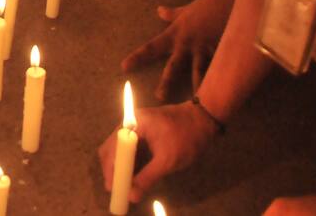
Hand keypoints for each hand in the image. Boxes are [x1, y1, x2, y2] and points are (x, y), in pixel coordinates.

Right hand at [98, 103, 218, 203]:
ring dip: (121, 167)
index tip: (112, 188)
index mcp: (134, 123)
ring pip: (120, 148)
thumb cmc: (186, 137)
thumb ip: (148, 178)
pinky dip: (129, 162)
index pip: (113, 148)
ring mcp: (136, 125)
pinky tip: (132, 175)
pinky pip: (130, 148)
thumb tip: (132, 196)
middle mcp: (130, 122)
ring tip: (123, 186)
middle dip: (113, 169)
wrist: (204, 119)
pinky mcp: (143, 131)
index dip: (111, 169)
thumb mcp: (167, 160)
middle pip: (112, 147)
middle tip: (116, 189)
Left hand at [121, 0, 231, 98]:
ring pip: (198, 72)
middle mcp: (186, 44)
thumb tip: (159, 11)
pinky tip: (223, 93)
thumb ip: (172, 14)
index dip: (138, 57)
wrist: (228, 0)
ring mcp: (204, 49)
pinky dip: (221, 80)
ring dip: (196, 88)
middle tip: (158, 97)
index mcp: (175, 34)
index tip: (124, 67)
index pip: (152, 47)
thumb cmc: (205, 5)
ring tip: (195, 105)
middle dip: (166, 82)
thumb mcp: (185, 10)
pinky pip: (219, 69)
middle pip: (173, 66)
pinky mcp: (220, 52)